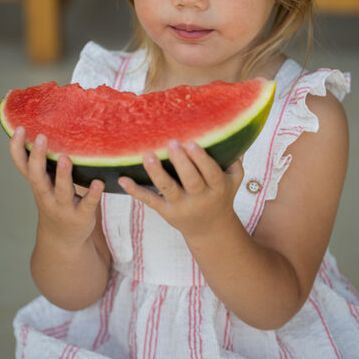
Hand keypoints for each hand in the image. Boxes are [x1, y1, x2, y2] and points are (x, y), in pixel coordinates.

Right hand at [10, 126, 103, 246]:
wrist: (63, 240)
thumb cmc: (54, 202)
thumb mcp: (44, 185)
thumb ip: (43, 164)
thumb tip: (44, 128)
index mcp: (37, 184)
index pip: (22, 165)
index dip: (17, 149)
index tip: (20, 129)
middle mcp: (46, 195)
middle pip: (37, 177)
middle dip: (38, 158)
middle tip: (42, 138)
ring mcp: (63, 207)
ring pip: (62, 191)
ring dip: (63, 175)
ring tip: (65, 158)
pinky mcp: (82, 216)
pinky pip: (87, 204)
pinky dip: (92, 194)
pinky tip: (99, 182)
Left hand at [118, 140, 243, 238]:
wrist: (211, 229)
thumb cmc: (221, 194)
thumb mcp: (233, 180)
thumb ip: (235, 158)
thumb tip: (233, 130)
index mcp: (217, 188)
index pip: (211, 173)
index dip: (201, 159)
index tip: (192, 143)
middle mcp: (200, 198)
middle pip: (191, 181)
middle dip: (181, 162)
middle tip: (172, 143)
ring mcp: (180, 206)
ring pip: (168, 189)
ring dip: (156, 172)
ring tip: (147, 155)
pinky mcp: (165, 211)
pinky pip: (150, 200)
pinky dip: (135, 191)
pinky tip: (123, 179)